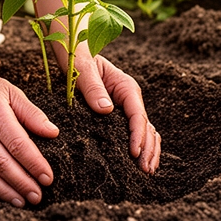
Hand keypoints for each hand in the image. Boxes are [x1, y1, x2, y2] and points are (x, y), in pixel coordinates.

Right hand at [0, 70, 58, 206]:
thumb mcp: (12, 91)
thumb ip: (32, 113)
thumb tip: (53, 132)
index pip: (18, 145)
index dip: (34, 164)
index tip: (48, 177)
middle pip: (3, 164)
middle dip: (22, 183)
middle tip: (38, 196)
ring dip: (6, 192)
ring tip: (23, 202)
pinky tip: (3, 196)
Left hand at [53, 43, 160, 173]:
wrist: (72, 48)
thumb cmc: (77, 56)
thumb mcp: (82, 68)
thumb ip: (93, 88)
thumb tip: (106, 110)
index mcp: (126, 87)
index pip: (138, 115)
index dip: (138, 136)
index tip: (134, 154)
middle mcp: (130, 98)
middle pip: (146, 127)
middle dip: (148, 149)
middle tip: (145, 171)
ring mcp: (125, 107)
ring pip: (145, 131)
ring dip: (148, 151)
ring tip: (147, 172)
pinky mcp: (117, 115)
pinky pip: (133, 132)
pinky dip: (140, 147)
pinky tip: (138, 163)